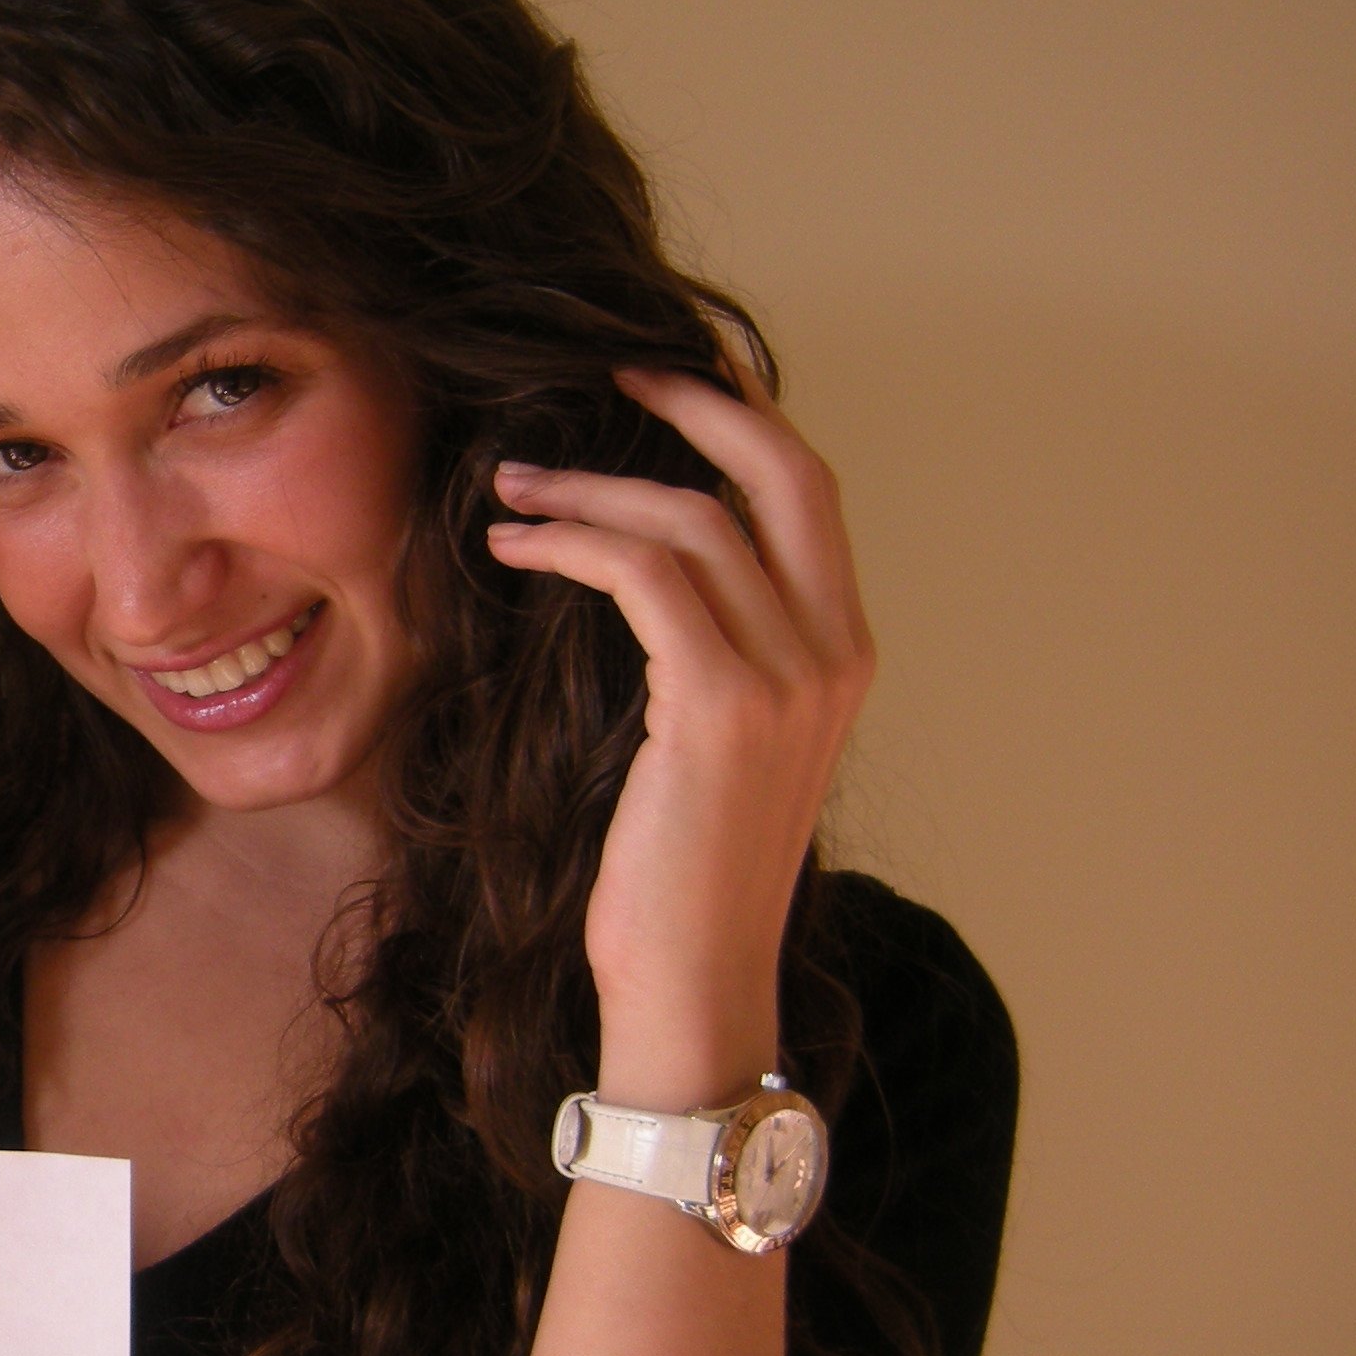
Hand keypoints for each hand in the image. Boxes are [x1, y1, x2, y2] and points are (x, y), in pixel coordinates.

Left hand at [483, 361, 874, 1105]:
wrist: (694, 982)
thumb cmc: (680, 874)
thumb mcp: (713, 746)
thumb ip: (710, 655)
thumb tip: (639, 571)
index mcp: (843, 654)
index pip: (809, 492)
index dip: (742, 418)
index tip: (665, 379)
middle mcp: (835, 654)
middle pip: (782, 470)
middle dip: (694, 402)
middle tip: (604, 373)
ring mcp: (789, 678)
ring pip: (691, 518)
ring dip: (589, 486)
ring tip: (512, 486)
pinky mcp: (722, 707)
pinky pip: (644, 575)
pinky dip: (573, 540)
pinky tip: (517, 544)